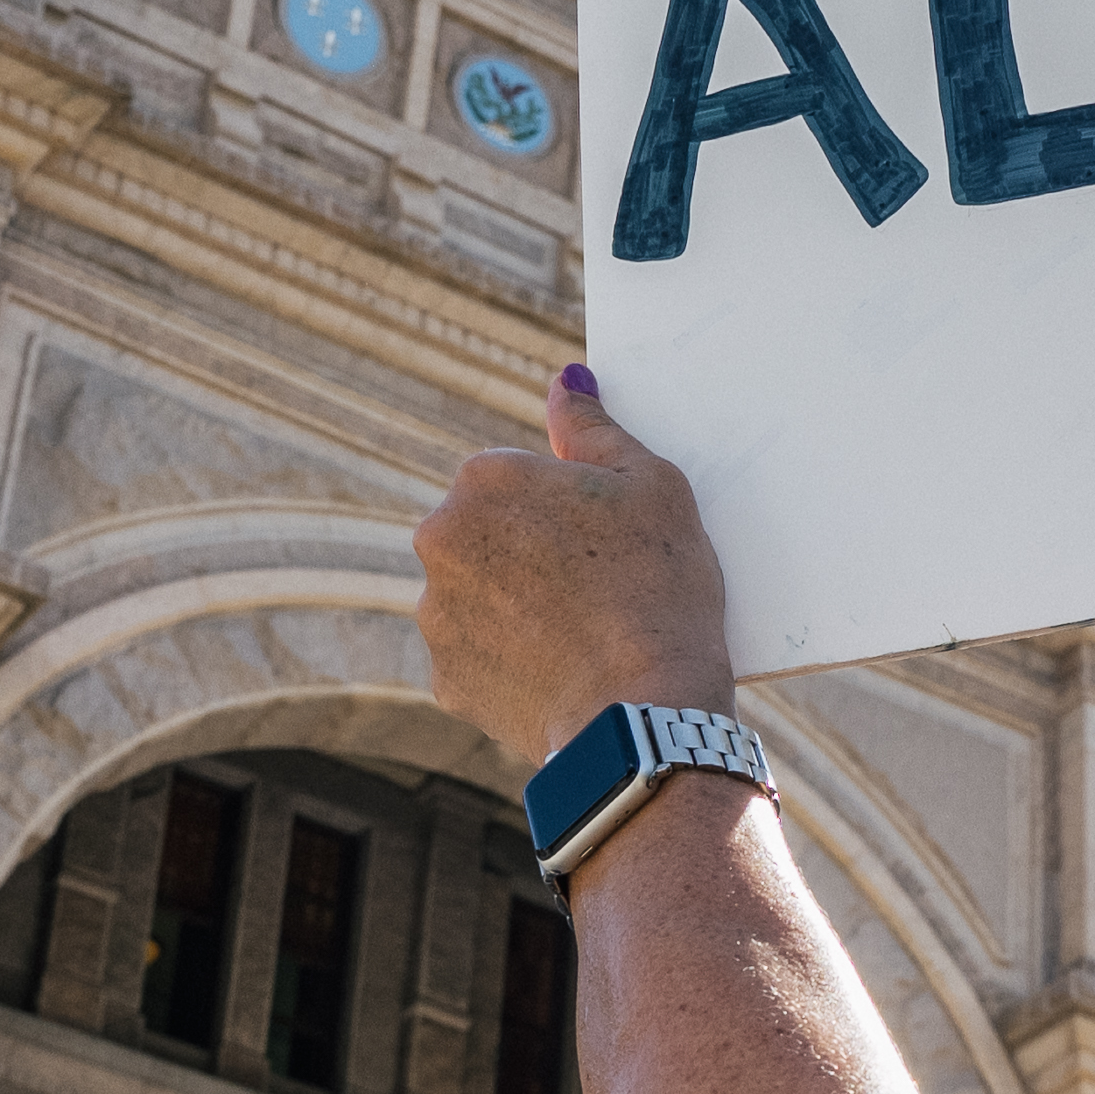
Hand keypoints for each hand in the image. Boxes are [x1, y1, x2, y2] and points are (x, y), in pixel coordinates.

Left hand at [415, 370, 737, 773]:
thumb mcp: (653, 485)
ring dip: (517, 607)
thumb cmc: (658, 588)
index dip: (569, 508)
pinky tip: (564, 672)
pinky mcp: (446, 679)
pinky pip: (480, 658)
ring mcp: (436, 613)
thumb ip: (594, 428)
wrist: (642, 710)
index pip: (517, 477)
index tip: (605, 540)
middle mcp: (440, 538)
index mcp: (485, 477)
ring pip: (479, 596)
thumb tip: (566, 383)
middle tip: (596, 588)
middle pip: (488, 534)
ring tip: (582, 636)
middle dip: (530, 553)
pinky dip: (513, 663)